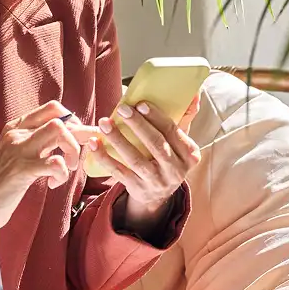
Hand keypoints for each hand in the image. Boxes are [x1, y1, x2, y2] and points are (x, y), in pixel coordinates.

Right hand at [0, 101, 96, 261]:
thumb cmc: (0, 185)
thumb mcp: (16, 156)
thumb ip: (36, 144)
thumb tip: (69, 138)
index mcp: (16, 127)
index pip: (52, 108)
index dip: (73, 120)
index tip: (76, 140)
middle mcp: (17, 133)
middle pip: (59, 117)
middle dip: (80, 135)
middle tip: (78, 156)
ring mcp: (18, 150)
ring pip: (59, 130)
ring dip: (72, 151)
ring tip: (67, 169)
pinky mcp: (21, 170)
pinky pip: (55, 163)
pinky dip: (62, 174)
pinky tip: (53, 184)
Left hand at [87, 94, 201, 229]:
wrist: (158, 195)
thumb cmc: (168, 159)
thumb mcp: (181, 143)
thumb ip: (184, 119)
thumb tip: (194, 93)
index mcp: (189, 155)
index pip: (172, 131)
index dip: (156, 116)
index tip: (140, 103)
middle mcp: (175, 170)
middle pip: (155, 144)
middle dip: (138, 125)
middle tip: (122, 109)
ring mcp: (156, 181)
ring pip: (135, 158)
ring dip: (118, 139)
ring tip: (104, 123)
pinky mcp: (137, 188)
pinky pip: (118, 171)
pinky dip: (104, 157)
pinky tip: (94, 143)